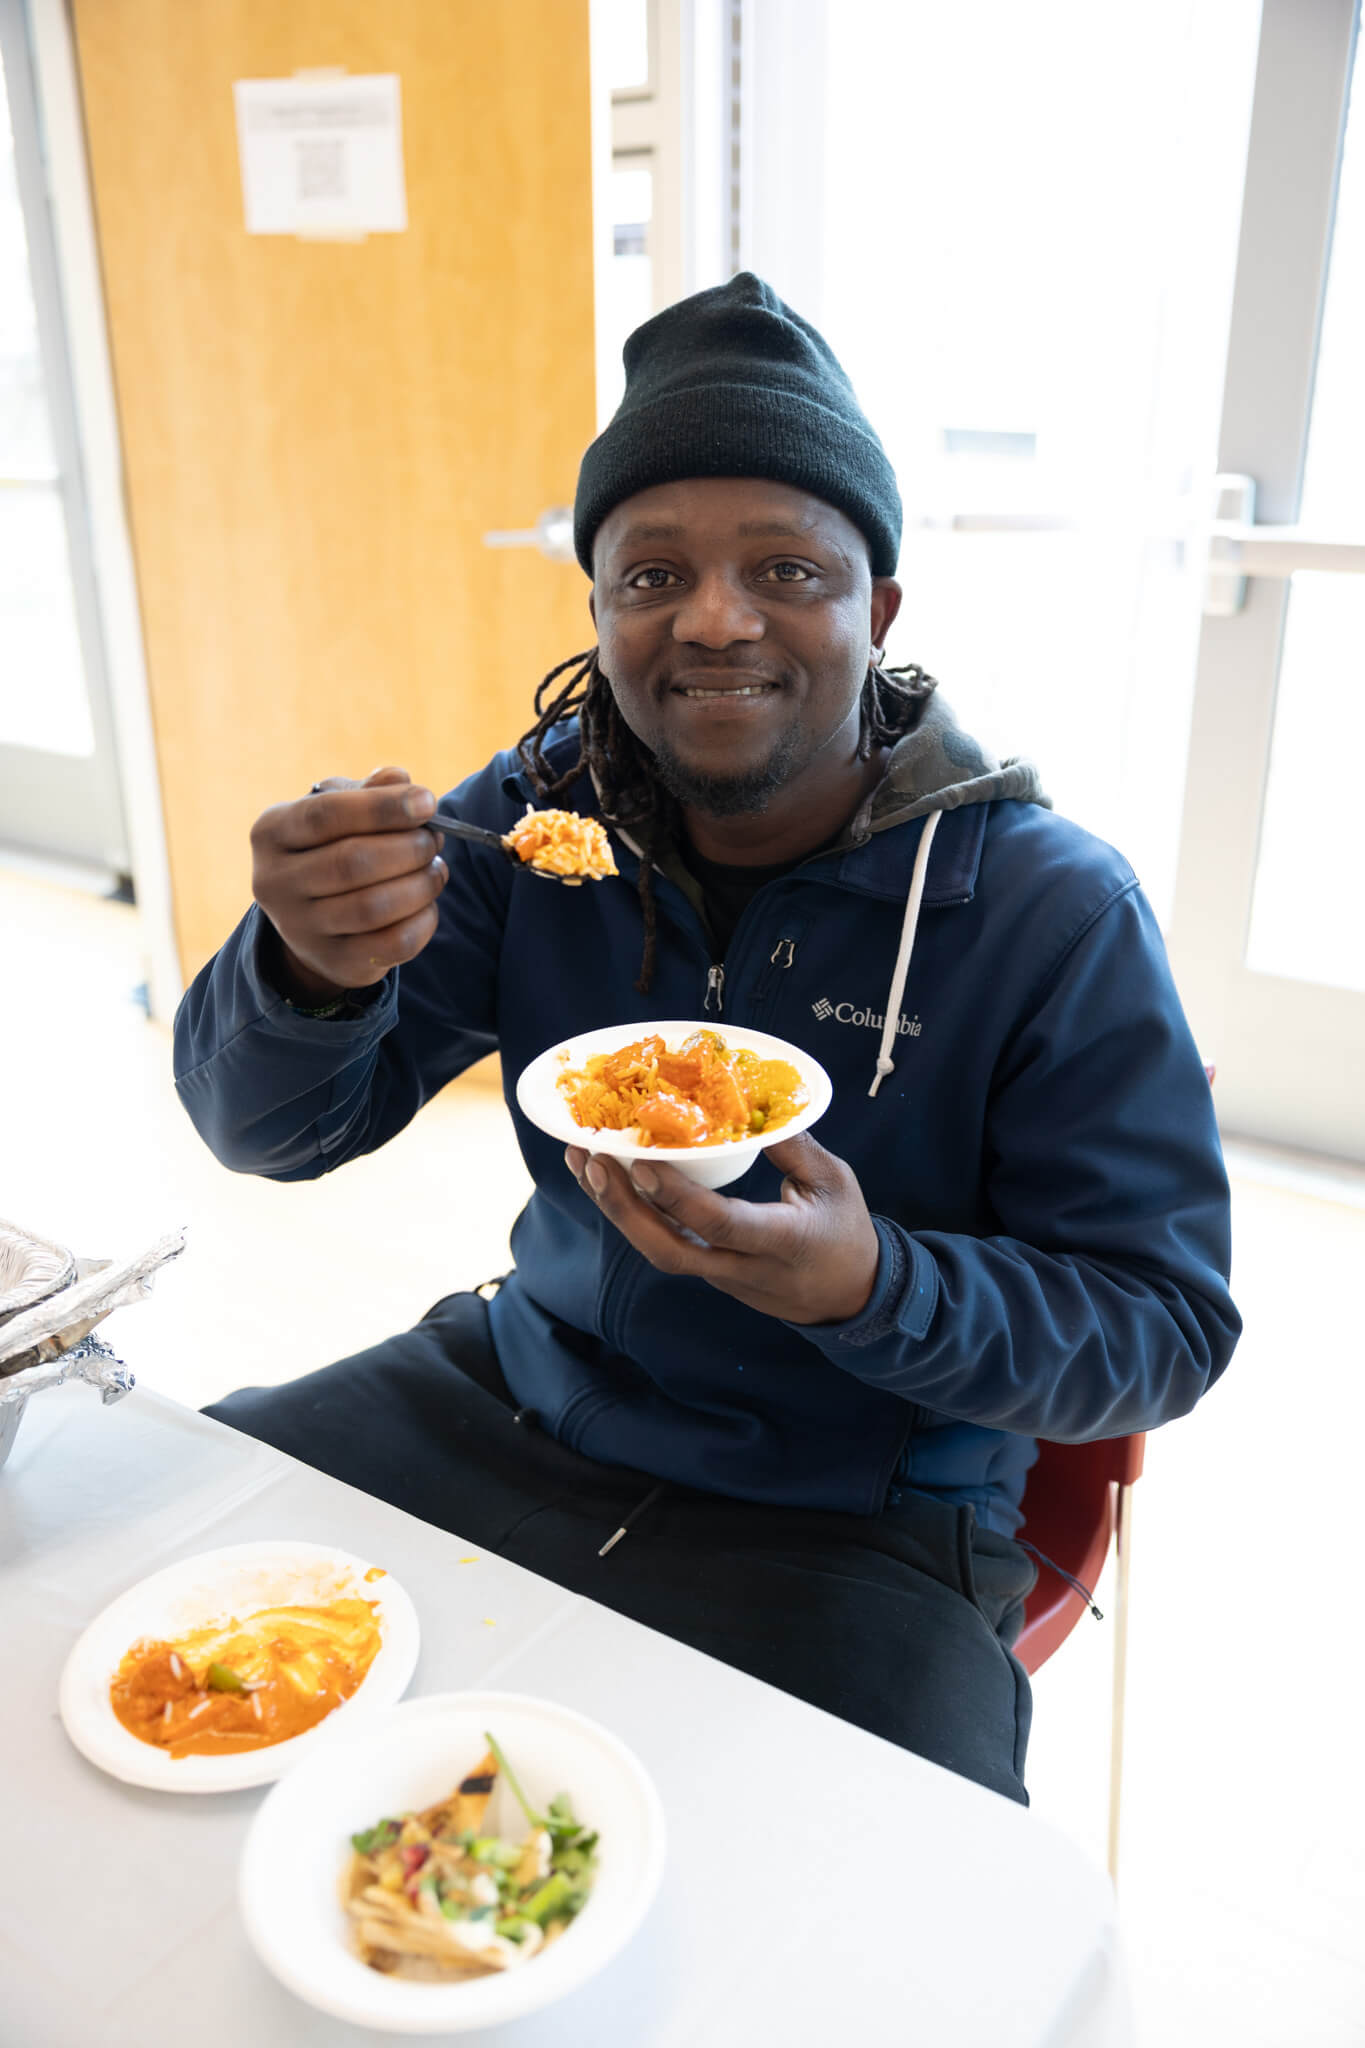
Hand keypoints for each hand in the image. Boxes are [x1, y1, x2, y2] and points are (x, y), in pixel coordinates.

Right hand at [250, 765, 447, 999]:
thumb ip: (368, 791)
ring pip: (373, 907)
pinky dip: (423, 921)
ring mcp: (300, 928)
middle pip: (352, 862)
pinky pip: (392, 943)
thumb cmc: (331, 848)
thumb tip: (398, 778)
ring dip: (420, 884)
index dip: (382, 807)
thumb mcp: (339, 811)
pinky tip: (428, 904)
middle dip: (408, 848)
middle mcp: (275, 883)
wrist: (311, 921)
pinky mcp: (333, 962)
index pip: (325, 815)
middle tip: (434, 839)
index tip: (427, 802)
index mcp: (271, 832)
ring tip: (435, 869)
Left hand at [565, 1132, 880, 1324]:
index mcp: (781, 1241)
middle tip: (593, 1162)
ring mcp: (721, 1276)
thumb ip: (794, 1146)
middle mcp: (742, 1267)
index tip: (642, 1163)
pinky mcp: (710, 1273)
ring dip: (616, 1210)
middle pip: (669, 1251)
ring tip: (583, 1163)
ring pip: (658, 1251)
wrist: (850, 1296)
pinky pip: (665, 1244)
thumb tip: (752, 1102)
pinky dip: (633, 1213)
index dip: (677, 1198)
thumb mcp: (833, 1181)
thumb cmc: (845, 1231)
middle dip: (624, 1210)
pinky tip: (608, 1179)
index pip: (721, 1225)